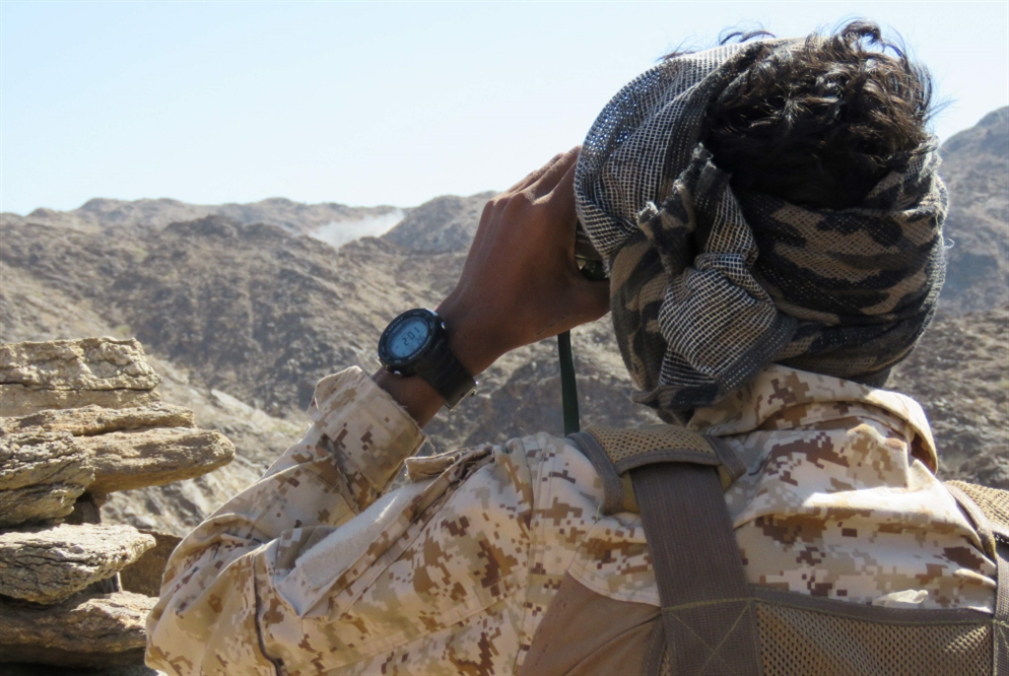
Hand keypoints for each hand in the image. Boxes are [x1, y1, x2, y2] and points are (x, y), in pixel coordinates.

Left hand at [437, 147, 610, 375]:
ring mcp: (505, 201)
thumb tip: (643, 261)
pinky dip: (546, 186)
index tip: (629, 171)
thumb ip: (618, 280)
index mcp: (548, 215)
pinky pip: (526, 183)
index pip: (584, 166)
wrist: (473, 321)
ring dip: (567, 175)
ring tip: (590, 191)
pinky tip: (559, 205)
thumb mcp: (584, 304)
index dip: (609, 164)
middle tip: (616, 181)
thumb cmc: (528, 315)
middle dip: (591, 167)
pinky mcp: (493, 208)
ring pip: (545, 169)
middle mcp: (525, 199)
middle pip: (566, 160)